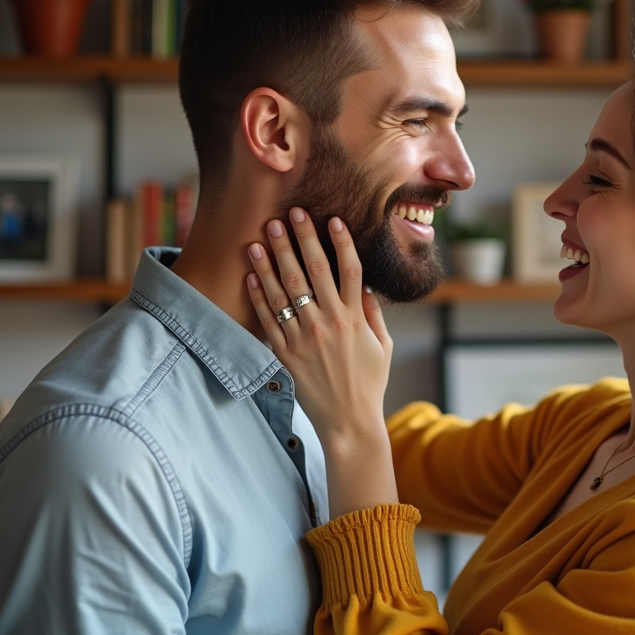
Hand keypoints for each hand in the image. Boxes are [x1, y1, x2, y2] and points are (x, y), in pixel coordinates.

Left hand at [246, 208, 396, 517]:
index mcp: (355, 318)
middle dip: (300, 239)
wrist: (348, 421)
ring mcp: (305, 337)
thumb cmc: (368, 383)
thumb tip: (363, 285)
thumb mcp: (382, 345)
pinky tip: (252, 274)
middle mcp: (329, 323)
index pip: (348, 270)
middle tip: (289, 213)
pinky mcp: (286, 353)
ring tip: (263, 235)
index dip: (340, 242)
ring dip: (273, 260)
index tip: (331, 218)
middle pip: (313, 271)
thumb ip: (372, 313)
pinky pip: (269, 319)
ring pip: (286, 290)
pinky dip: (259, 295)